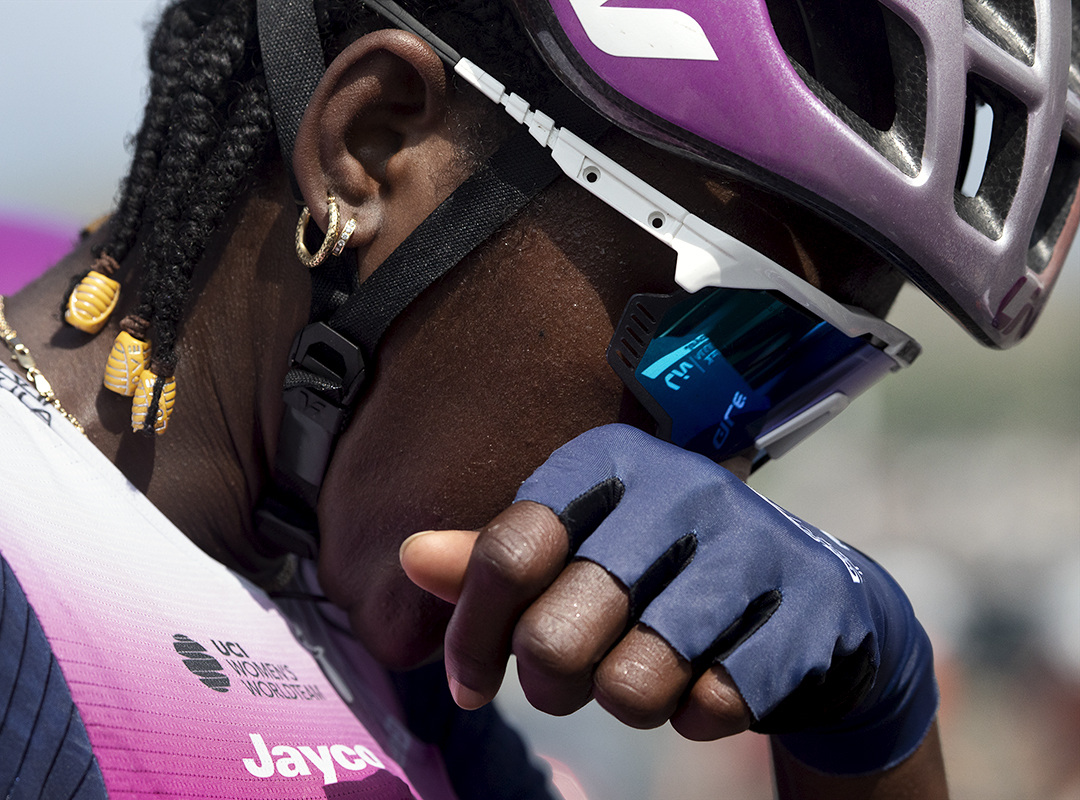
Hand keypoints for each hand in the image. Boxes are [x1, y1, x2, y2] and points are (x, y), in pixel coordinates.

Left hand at [400, 424, 937, 774]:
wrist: (818, 599)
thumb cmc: (668, 572)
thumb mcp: (580, 550)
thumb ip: (498, 558)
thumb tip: (411, 558)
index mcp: (610, 462)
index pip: (504, 554)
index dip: (470, 635)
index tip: (469, 680)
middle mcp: (680, 491)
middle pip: (554, 635)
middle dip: (550, 682)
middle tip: (572, 677)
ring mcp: (750, 552)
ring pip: (630, 687)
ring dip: (629, 702)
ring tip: (649, 672)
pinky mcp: (804, 620)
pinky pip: (708, 709)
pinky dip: (698, 714)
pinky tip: (715, 678)